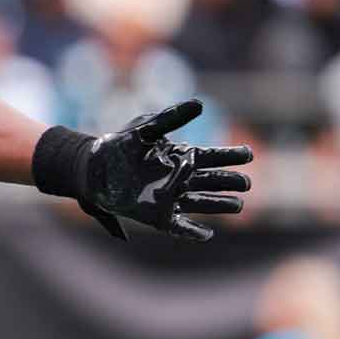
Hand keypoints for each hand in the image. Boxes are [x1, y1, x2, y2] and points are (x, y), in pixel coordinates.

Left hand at [79, 100, 251, 241]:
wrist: (90, 167)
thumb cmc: (118, 145)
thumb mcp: (145, 128)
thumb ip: (171, 118)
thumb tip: (200, 104)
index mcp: (178, 158)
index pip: (210, 158)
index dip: (229, 157)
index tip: (248, 154)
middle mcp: (178, 179)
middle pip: (210, 181)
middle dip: (229, 182)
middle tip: (247, 183)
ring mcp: (168, 198)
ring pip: (200, 203)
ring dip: (219, 205)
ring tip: (238, 205)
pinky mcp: (155, 215)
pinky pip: (178, 225)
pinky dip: (191, 231)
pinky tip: (207, 234)